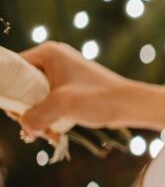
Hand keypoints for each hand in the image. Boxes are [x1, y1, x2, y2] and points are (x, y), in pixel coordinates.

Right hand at [14, 42, 134, 138]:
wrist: (131, 105)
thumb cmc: (100, 98)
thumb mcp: (62, 106)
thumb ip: (35, 116)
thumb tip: (24, 128)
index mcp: (48, 53)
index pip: (12, 70)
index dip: (9, 93)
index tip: (15, 113)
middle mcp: (53, 60)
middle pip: (22, 86)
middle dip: (25, 109)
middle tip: (32, 127)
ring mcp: (62, 74)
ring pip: (35, 97)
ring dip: (38, 116)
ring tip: (47, 132)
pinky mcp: (70, 88)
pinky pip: (49, 102)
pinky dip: (50, 116)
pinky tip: (55, 133)